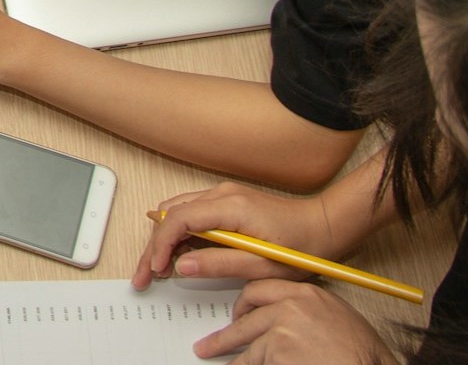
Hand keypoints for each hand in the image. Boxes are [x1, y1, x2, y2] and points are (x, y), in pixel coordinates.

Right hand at [133, 182, 341, 290]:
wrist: (323, 226)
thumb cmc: (301, 247)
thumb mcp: (262, 266)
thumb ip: (219, 264)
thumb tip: (181, 266)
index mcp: (231, 206)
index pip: (180, 219)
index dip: (161, 244)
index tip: (155, 269)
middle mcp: (221, 193)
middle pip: (172, 214)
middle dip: (154, 244)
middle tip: (144, 274)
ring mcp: (222, 194)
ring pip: (177, 210)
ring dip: (163, 237)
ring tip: (156, 267)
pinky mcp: (225, 200)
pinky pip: (191, 211)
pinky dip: (178, 231)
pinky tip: (177, 253)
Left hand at [191, 280, 394, 363]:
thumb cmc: (364, 355)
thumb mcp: (338, 318)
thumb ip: (308, 312)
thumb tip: (283, 321)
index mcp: (307, 292)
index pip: (262, 289)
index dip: (246, 303)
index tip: (238, 314)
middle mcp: (291, 305)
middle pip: (247, 313)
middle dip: (227, 330)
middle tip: (210, 341)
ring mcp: (282, 329)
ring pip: (247, 343)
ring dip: (229, 353)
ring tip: (210, 356)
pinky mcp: (277, 353)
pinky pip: (254, 363)